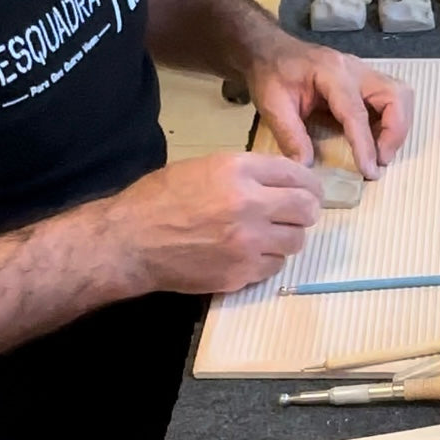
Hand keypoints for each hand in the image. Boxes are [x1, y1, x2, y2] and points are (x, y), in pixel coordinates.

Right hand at [111, 153, 322, 293]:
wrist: (131, 241)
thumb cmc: (160, 198)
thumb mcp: (205, 167)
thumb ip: (247, 172)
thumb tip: (283, 180)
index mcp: (239, 170)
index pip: (298, 174)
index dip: (308, 184)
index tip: (309, 190)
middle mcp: (249, 204)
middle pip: (307, 208)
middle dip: (306, 210)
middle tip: (297, 213)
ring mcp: (248, 241)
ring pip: (296, 240)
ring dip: (288, 237)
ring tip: (269, 234)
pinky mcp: (241, 272)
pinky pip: (276, 266)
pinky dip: (269, 260)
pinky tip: (250, 253)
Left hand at [250, 39, 413, 178]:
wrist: (269, 49)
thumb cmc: (270, 73)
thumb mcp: (272, 105)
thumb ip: (290, 136)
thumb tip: (306, 167)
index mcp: (331, 74)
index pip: (357, 112)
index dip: (366, 144)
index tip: (370, 171)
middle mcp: (355, 70)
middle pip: (396, 96)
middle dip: (396, 132)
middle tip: (380, 160)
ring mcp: (363, 72)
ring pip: (401, 96)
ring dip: (398, 126)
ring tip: (381, 152)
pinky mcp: (365, 80)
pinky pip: (392, 99)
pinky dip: (392, 121)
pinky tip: (375, 139)